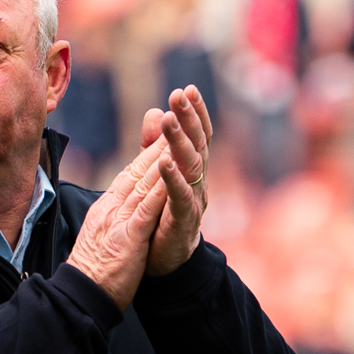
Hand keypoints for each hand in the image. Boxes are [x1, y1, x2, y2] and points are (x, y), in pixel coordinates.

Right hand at [64, 147, 169, 311]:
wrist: (81, 295)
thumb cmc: (93, 270)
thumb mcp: (104, 235)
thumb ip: (115, 215)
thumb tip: (121, 203)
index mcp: (107, 208)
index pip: (130, 175)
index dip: (148, 153)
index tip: (165, 135)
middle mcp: (111, 208)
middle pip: (137, 171)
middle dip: (158, 145)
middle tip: (176, 121)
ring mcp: (118, 221)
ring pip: (143, 183)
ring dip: (161, 158)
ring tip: (177, 136)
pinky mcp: (127, 237)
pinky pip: (145, 209)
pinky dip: (158, 189)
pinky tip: (171, 174)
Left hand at [139, 85, 210, 277]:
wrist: (166, 264)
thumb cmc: (163, 216)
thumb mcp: (157, 175)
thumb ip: (154, 145)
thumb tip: (154, 110)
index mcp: (193, 170)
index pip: (198, 136)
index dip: (195, 113)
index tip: (187, 89)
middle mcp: (198, 182)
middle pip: (198, 144)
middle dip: (190, 118)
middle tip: (179, 94)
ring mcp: (194, 201)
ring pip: (192, 166)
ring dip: (181, 141)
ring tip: (170, 120)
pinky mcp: (183, 222)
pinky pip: (181, 198)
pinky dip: (173, 179)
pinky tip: (164, 162)